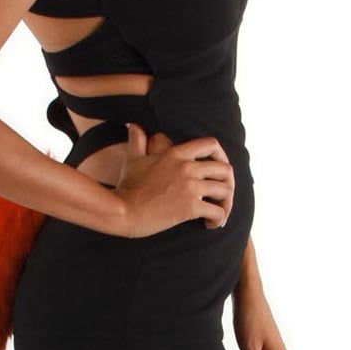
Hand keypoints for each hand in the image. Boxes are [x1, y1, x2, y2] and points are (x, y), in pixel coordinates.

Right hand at [114, 123, 234, 237]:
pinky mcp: (190, 207)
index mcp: (177, 154)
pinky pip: (218, 212)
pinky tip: (211, 224)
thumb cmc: (126, 186)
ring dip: (227, 203)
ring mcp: (190, 187)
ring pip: (225, 191)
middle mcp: (187, 168)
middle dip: (229, 183)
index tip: (219, 168)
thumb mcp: (133, 159)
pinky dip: (219, 219)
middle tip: (222, 195)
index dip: (221, 155)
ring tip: (220, 212)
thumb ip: (137, 140)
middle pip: (225, 169)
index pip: (211, 144)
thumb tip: (134, 125)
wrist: (122, 210)